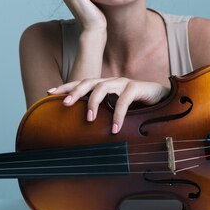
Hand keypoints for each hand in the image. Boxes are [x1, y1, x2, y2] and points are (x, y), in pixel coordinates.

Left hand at [48, 78, 169, 133]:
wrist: (161, 98)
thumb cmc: (135, 105)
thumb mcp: (114, 108)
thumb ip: (101, 112)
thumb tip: (82, 127)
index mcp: (103, 85)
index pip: (80, 83)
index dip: (65, 87)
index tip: (48, 93)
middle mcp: (110, 81)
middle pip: (88, 82)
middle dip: (75, 92)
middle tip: (65, 104)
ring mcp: (123, 83)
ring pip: (102, 88)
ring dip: (94, 103)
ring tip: (89, 119)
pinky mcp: (136, 88)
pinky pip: (123, 100)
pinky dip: (117, 114)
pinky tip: (114, 128)